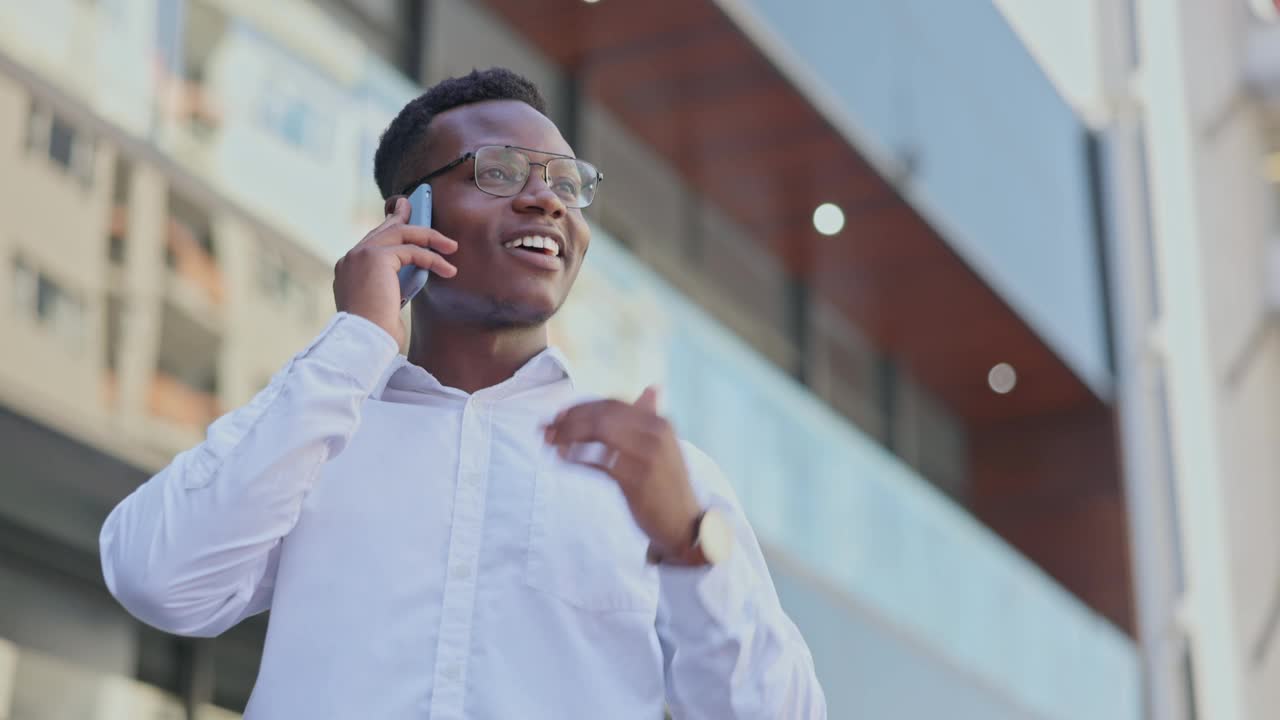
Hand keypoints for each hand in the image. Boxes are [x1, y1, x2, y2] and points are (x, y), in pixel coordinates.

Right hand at [332, 196, 457, 345]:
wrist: (365, 340)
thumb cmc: (376, 332)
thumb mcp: (384, 302)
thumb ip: (390, 283)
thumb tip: (414, 271)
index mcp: (348, 268)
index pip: (372, 241)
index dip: (390, 230)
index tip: (404, 221)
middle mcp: (351, 258)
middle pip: (384, 230)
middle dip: (405, 217)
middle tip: (424, 211)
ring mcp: (361, 255)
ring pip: (400, 233)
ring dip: (429, 237)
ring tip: (451, 246)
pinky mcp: (376, 257)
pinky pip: (412, 251)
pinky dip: (433, 259)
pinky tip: (448, 269)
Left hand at [544, 386, 701, 558]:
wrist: (684, 524)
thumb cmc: (667, 485)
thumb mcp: (664, 446)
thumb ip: (651, 418)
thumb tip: (651, 389)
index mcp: (659, 423)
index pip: (612, 404)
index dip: (581, 407)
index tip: (559, 416)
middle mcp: (655, 434)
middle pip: (602, 416)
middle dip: (570, 420)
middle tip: (547, 429)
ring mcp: (647, 456)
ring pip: (599, 433)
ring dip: (569, 435)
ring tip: (550, 442)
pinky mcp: (636, 480)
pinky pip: (599, 461)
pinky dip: (577, 457)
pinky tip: (562, 458)